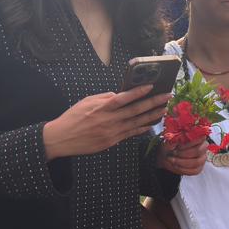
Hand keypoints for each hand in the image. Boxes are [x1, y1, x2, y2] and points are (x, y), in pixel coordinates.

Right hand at [42, 86, 170, 159]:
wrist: (61, 139)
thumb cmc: (72, 117)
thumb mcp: (85, 102)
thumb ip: (104, 98)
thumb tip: (119, 94)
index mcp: (101, 108)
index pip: (123, 98)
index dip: (138, 92)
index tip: (151, 86)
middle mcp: (108, 120)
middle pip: (135, 110)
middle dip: (153, 102)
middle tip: (167, 96)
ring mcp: (111, 132)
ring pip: (137, 123)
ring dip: (152, 116)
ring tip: (164, 109)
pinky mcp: (112, 142)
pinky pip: (131, 133)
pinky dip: (142, 128)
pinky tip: (152, 123)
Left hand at [158, 139, 206, 176]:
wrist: (167, 155)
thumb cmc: (170, 145)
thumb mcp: (169, 140)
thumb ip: (173, 139)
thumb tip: (175, 140)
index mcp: (198, 137)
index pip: (201, 138)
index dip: (190, 142)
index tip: (179, 146)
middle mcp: (203, 147)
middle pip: (198, 151)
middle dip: (184, 153)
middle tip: (173, 153)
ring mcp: (202, 158)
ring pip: (196, 162)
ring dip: (182, 162)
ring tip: (172, 159)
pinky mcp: (199, 168)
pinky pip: (194, 171)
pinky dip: (182, 169)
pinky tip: (175, 165)